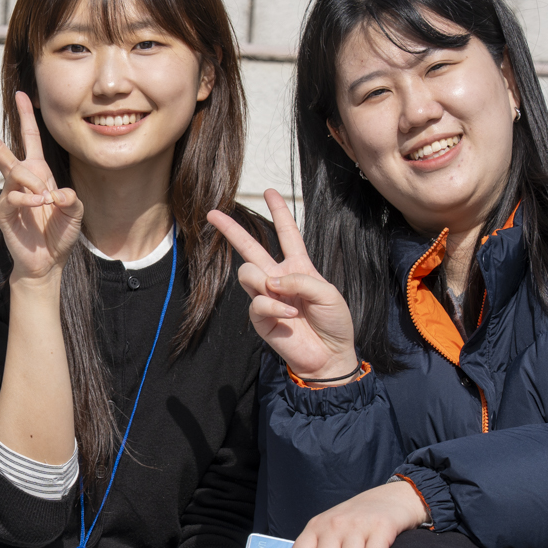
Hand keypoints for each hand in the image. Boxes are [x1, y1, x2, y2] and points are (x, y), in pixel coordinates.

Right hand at [0, 92, 82, 282]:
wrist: (48, 261)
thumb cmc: (60, 234)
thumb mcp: (75, 212)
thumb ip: (72, 200)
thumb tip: (57, 193)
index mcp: (38, 172)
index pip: (30, 138)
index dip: (25, 115)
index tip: (21, 94)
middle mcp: (20, 179)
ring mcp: (9, 195)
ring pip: (13, 171)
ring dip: (31, 180)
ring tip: (46, 198)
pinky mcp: (4, 212)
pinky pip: (11, 196)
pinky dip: (27, 198)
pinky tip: (39, 205)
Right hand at [206, 189, 357, 381]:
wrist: (330, 355)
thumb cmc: (334, 323)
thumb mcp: (328, 293)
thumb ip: (301, 279)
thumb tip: (271, 280)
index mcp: (299, 267)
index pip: (286, 234)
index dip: (279, 212)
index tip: (270, 191)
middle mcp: (279, 278)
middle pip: (251, 248)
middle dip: (231, 230)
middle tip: (213, 213)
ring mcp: (267, 297)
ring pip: (247, 273)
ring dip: (264, 281)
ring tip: (283, 297)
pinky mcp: (260, 318)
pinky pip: (258, 302)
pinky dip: (275, 307)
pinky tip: (290, 316)